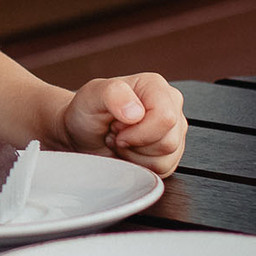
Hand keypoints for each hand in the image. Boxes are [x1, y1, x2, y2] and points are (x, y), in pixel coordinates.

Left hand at [62, 74, 186, 175]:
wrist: (82, 132)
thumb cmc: (88, 111)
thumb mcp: (92, 96)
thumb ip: (113, 95)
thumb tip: (136, 112)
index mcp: (155, 86)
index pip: (165, 118)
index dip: (139, 132)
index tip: (117, 127)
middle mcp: (169, 106)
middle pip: (168, 142)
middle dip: (135, 144)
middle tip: (117, 133)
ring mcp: (173, 130)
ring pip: (167, 159)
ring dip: (136, 155)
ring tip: (121, 140)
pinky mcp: (170, 152)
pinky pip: (164, 169)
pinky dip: (141, 165)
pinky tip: (129, 150)